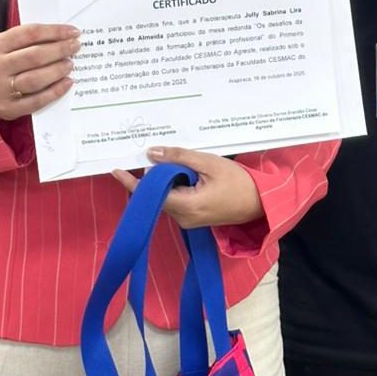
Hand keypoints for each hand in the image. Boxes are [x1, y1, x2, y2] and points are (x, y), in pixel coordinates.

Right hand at [0, 23, 80, 119]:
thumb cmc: (2, 64)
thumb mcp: (7, 47)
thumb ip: (29, 40)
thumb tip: (63, 36)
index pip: (30, 33)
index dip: (55, 31)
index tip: (73, 32)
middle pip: (35, 56)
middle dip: (60, 50)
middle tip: (75, 47)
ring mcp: (1, 89)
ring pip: (36, 79)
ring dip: (57, 70)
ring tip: (70, 64)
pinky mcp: (8, 108)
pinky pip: (37, 100)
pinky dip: (55, 91)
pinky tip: (67, 83)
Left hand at [111, 147, 263, 229]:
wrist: (261, 203)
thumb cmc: (238, 182)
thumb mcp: (209, 163)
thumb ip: (179, 158)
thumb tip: (151, 154)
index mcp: (186, 206)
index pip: (151, 194)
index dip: (131, 182)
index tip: (115, 170)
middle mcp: (183, 218)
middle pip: (157, 195)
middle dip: (153, 176)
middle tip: (155, 154)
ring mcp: (187, 221)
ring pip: (165, 198)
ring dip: (165, 181)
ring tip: (175, 161)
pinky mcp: (192, 218)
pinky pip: (175, 201)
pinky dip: (173, 187)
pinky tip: (181, 173)